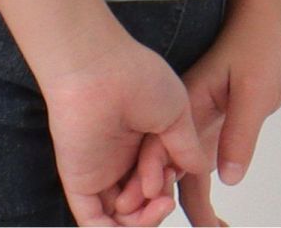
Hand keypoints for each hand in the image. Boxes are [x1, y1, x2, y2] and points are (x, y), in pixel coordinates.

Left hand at [39, 28, 210, 227]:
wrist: (99, 68)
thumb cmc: (136, 76)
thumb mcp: (176, 114)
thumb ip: (186, 148)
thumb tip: (199, 171)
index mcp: (140, 143)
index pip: (158, 184)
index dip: (169, 189)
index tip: (174, 172)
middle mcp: (119, 160)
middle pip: (142, 206)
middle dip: (158, 208)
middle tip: (162, 193)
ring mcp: (99, 173)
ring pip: (123, 220)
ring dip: (144, 222)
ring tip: (154, 199)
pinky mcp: (81, 183)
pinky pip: (94, 224)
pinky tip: (133, 226)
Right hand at [108, 0, 280, 226]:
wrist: (265, 19)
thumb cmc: (260, 45)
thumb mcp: (255, 90)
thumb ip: (239, 132)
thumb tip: (227, 178)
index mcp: (187, 103)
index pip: (161, 151)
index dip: (155, 186)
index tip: (165, 213)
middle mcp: (184, 116)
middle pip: (166, 169)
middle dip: (169, 207)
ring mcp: (195, 123)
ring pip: (182, 174)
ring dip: (192, 208)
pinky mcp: (210, 128)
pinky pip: (199, 169)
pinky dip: (203, 195)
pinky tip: (216, 221)